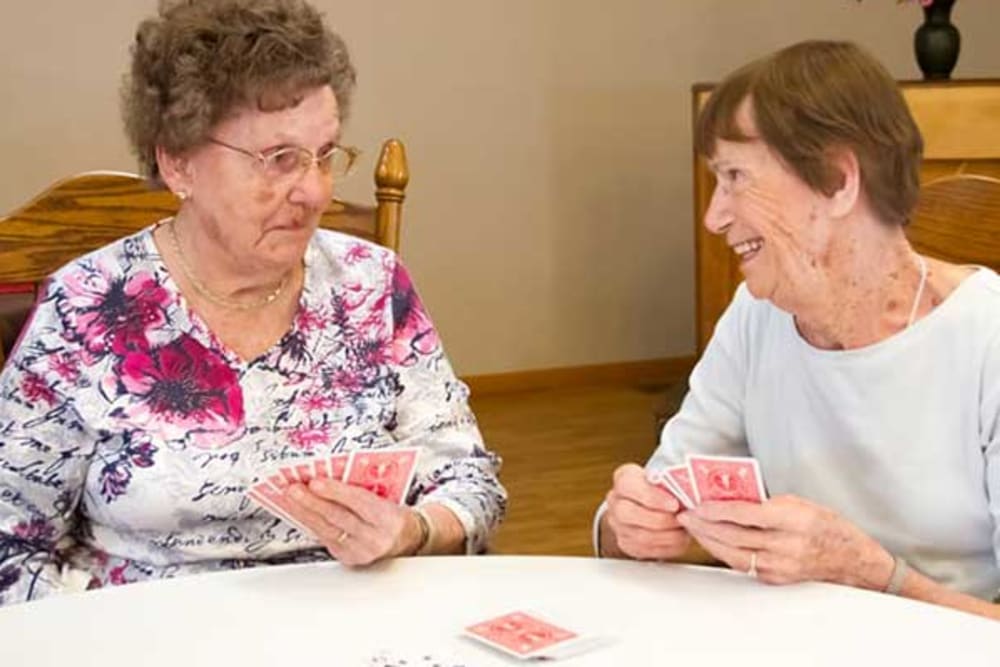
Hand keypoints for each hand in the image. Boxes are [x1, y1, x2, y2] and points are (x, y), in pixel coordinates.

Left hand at [284, 479, 421, 566]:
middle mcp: (375, 538)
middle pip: (339, 518)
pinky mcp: (348, 559)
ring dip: (305, 512)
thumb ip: (361, 488)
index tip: (316, 481)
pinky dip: (310, 524)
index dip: (335, 491)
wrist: (406, 539)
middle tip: (294, 488)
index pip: (359, 502)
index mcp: (388, 518)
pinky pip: (325, 540)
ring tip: (290, 498)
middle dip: (312, 501)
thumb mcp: (386, 497)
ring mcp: (360, 552)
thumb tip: (329, 476)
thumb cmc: (393, 513)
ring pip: (327, 530)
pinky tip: (300, 513)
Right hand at [602, 463, 688, 559]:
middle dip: (660, 519)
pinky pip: (645, 550)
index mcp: (624, 478)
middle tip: (680, 519)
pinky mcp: (626, 543)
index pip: (628, 485)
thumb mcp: (666, 477)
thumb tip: (691, 491)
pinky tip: (678, 539)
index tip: (674, 504)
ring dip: (666, 535)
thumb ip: (673, 482)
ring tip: (683, 530)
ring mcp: (618, 524)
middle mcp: (616, 501)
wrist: (652, 505)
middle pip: (628, 513)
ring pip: (639, 536)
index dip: (652, 497)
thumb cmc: (662, 488)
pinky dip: (666, 547)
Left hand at [676, 494, 893, 587]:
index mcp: (792, 519)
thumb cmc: (827, 526)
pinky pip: (743, 565)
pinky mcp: (776, 578)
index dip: (717, 509)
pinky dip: (724, 552)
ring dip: (708, 540)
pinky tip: (712, 542)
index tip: (698, 504)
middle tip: (686, 515)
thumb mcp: (799, 503)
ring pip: (733, 553)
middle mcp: (786, 544)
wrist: (852, 560)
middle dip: (704, 525)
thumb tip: (729, 497)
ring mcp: (780, 565)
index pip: (745, 514)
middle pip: (734, 536)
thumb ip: (764, 502)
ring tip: (693, 527)